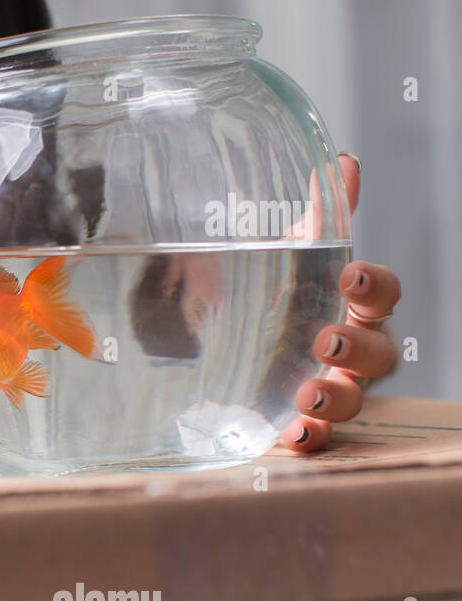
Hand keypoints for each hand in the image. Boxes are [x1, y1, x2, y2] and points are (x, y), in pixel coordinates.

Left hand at [279, 154, 401, 451]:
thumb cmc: (273, 299)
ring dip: (336, 396)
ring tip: (307, 392)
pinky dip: (310, 436)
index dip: (373, 285)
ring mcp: (328, 389)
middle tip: (326, 339)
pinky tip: (293, 433)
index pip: (381, 294)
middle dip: (359, 347)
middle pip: (380, 354)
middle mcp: (348, 351)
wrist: (217, 352)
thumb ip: (317, 217)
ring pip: (354, 400)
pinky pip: (318, 438)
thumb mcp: (287, 257)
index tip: (349, 274)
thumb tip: (342, 162)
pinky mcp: (300, 423)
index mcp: (350, 306)